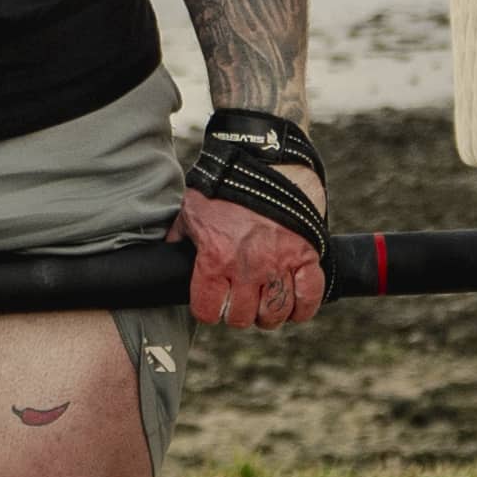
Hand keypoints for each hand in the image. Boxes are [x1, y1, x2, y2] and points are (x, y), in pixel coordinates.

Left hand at [179, 189, 322, 331]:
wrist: (265, 160)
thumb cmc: (225, 185)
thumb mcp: (190, 210)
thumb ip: (179, 239)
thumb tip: (167, 257)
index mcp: (216, 259)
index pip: (208, 310)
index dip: (208, 310)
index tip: (212, 303)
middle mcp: (248, 266)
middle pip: (242, 317)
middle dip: (237, 313)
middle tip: (238, 302)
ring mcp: (280, 262)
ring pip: (275, 313)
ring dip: (268, 314)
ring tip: (263, 303)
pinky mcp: (306, 255)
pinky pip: (310, 296)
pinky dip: (302, 307)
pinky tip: (293, 304)